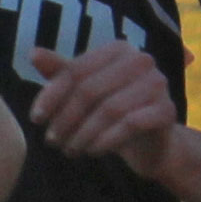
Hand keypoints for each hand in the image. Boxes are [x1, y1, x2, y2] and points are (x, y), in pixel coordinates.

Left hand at [26, 40, 178, 176]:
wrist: (148, 141)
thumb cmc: (108, 111)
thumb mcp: (81, 91)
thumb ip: (60, 72)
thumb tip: (33, 53)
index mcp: (118, 49)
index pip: (75, 71)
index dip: (51, 96)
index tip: (36, 119)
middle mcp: (141, 60)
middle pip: (90, 90)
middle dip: (65, 119)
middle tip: (52, 141)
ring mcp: (158, 84)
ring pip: (109, 110)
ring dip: (82, 134)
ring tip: (69, 150)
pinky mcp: (167, 110)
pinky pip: (130, 125)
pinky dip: (105, 141)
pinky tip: (92, 151)